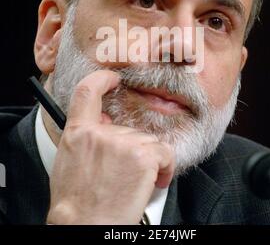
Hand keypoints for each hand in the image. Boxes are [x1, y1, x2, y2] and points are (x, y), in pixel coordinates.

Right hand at [46, 70, 174, 223]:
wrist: (86, 226)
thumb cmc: (78, 202)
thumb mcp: (71, 162)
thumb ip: (86, 138)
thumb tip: (104, 121)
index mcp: (78, 133)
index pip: (87, 92)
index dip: (101, 80)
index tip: (112, 78)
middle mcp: (100, 133)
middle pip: (128, 128)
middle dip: (131, 150)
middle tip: (122, 174)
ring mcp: (122, 143)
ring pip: (147, 142)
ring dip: (146, 161)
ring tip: (133, 182)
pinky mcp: (143, 155)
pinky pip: (164, 152)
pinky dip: (164, 167)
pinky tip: (154, 181)